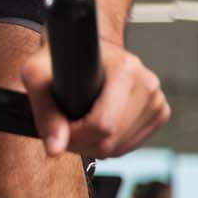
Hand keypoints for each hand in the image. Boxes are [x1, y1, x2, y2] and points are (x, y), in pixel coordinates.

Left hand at [21, 38, 168, 158]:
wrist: (82, 47)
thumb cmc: (59, 57)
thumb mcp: (37, 74)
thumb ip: (44, 112)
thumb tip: (55, 150)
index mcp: (125, 69)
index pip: (103, 125)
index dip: (75, 136)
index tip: (59, 127)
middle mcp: (147, 84)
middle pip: (112, 141)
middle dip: (81, 143)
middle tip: (63, 128)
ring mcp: (157, 99)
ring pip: (121, 148)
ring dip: (93, 146)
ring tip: (76, 126)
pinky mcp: (159, 113)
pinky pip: (131, 146)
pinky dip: (109, 145)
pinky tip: (95, 128)